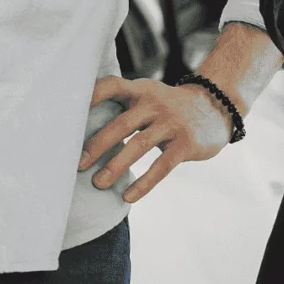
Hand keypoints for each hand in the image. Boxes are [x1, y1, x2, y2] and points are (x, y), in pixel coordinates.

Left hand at [79, 75, 234, 202]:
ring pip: (138, 146)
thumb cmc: (167, 108)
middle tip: (76, 164)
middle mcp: (155, 103)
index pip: (112, 86)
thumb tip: (79, 133)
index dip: (91, 96)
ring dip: (115, 166)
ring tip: (98, 184)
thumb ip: (122, 108)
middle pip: (121, 124)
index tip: (68, 114)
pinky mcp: (186, 143)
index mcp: (141, 90)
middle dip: (97, 145)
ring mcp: (172, 123)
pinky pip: (161, 166)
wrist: (216, 107)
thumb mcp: (148, 97)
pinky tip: (128, 197)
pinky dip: (143, 183)